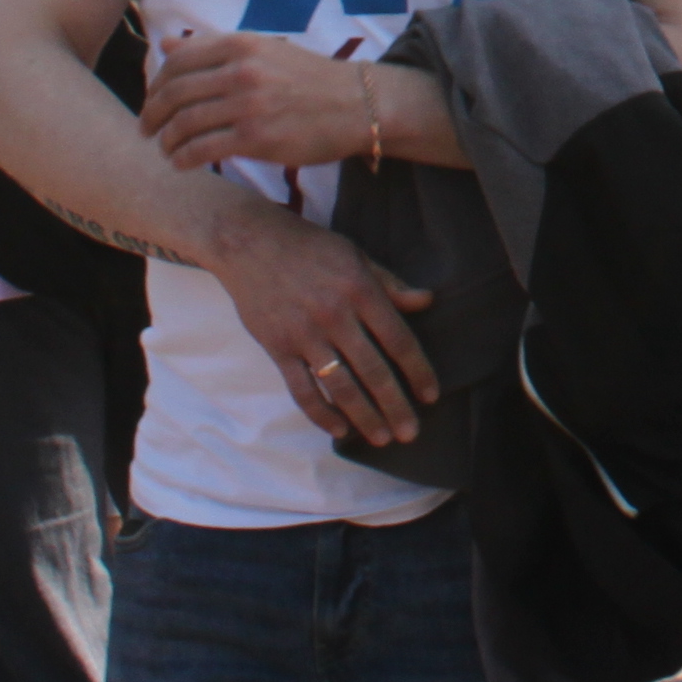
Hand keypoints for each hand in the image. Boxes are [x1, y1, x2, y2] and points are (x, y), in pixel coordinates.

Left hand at [139, 34, 383, 172]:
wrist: (355, 103)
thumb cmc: (307, 78)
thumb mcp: (262, 51)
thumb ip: (212, 48)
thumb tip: (165, 44)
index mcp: (241, 45)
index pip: (177, 62)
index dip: (155, 86)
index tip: (152, 102)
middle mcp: (242, 70)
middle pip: (175, 93)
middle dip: (152, 115)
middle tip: (147, 130)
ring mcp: (249, 104)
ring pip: (185, 123)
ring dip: (167, 140)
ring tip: (167, 148)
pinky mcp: (256, 137)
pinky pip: (203, 150)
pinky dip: (183, 159)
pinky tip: (182, 163)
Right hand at [203, 203, 436, 446]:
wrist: (250, 243)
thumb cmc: (310, 247)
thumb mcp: (356, 255)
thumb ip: (390, 283)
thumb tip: (427, 300)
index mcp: (360, 290)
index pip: (398, 339)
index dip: (418, 371)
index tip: (431, 396)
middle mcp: (335, 315)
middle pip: (373, 370)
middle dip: (395, 405)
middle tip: (411, 433)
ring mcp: (304, 335)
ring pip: (340, 386)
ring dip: (363, 417)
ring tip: (382, 438)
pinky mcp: (277, 348)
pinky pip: (302, 389)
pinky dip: (320, 414)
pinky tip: (339, 429)